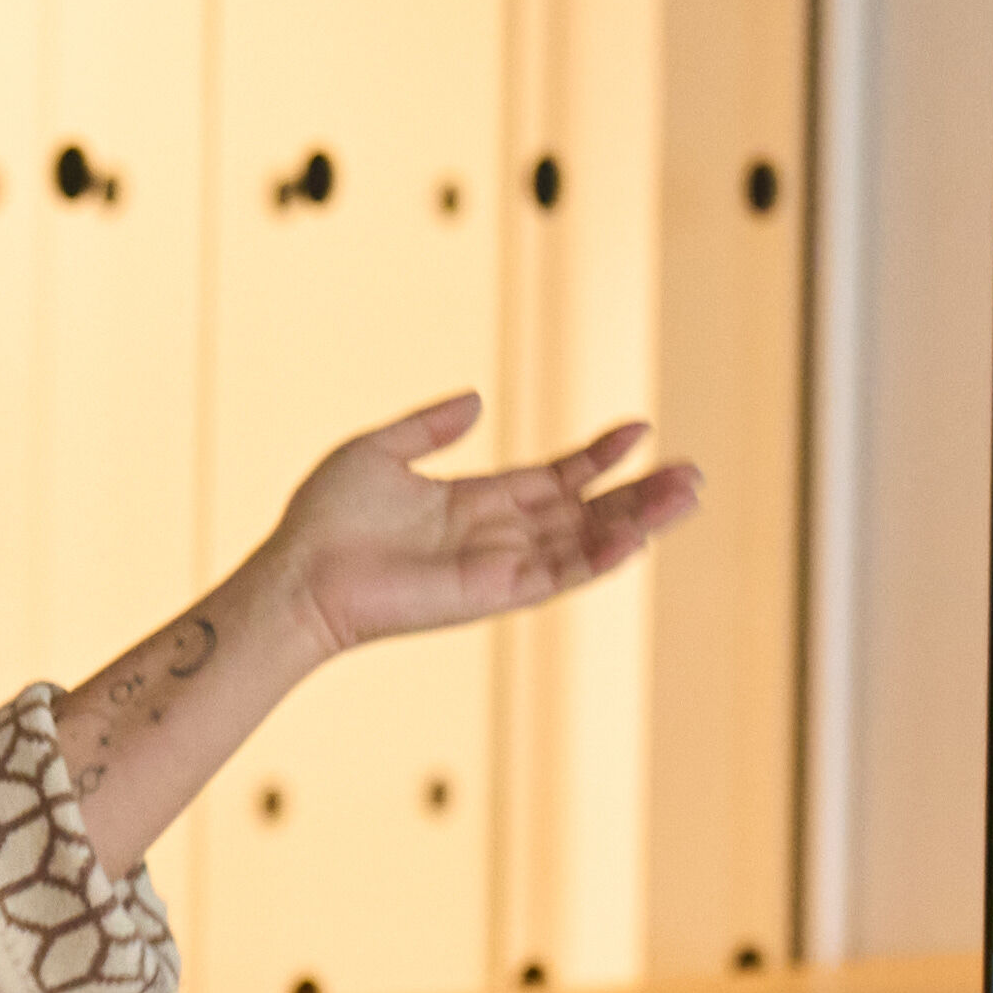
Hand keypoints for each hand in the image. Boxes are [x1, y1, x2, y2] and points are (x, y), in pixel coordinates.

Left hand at [263, 398, 699, 662]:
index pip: (553, 479)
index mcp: (474, 503)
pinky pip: (559, 573)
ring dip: (638, 521)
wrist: (300, 574)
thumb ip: (430, 426)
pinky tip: (638, 536)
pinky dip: (600, 555)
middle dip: (639, 493)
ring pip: (585, 542)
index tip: (638, 429)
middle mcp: (496, 537)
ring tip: (688, 495)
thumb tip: (477, 399)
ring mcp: (499, 567)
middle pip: (584, 512)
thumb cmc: (325, 519)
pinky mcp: (493, 593)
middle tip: (693, 473)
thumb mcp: (379, 450)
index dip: (596, 457)